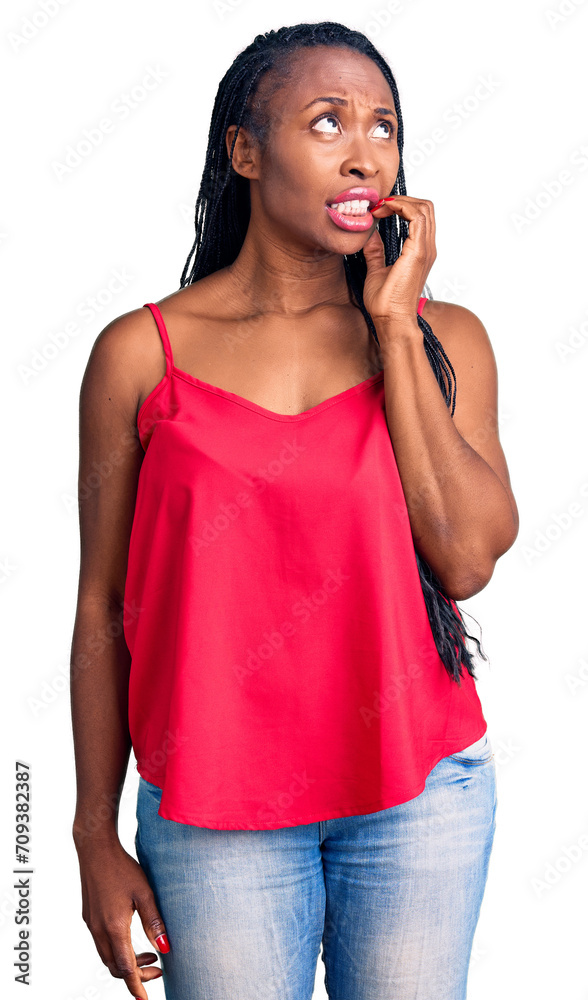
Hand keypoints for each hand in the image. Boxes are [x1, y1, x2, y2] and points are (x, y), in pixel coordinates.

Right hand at [75, 837, 167, 998]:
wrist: (95, 849)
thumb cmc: (122, 867)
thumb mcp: (145, 892)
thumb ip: (154, 922)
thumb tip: (165, 948)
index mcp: (114, 927)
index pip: (125, 969)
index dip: (137, 986)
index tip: (145, 999)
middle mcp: (99, 930)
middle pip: (115, 967)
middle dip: (135, 976)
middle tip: (157, 970)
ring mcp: (91, 924)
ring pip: (108, 957)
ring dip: (127, 962)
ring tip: (150, 956)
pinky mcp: (89, 917)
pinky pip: (102, 944)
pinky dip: (118, 950)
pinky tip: (132, 938)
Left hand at [362, 195, 436, 325]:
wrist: (390, 320)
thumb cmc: (385, 304)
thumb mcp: (376, 270)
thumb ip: (375, 252)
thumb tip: (370, 235)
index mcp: (420, 252)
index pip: (420, 216)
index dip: (401, 205)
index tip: (379, 209)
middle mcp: (427, 249)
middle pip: (425, 207)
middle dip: (402, 199)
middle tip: (379, 204)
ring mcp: (425, 250)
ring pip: (424, 208)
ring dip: (400, 201)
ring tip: (380, 207)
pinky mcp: (417, 252)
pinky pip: (416, 217)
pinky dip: (401, 207)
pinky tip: (384, 211)